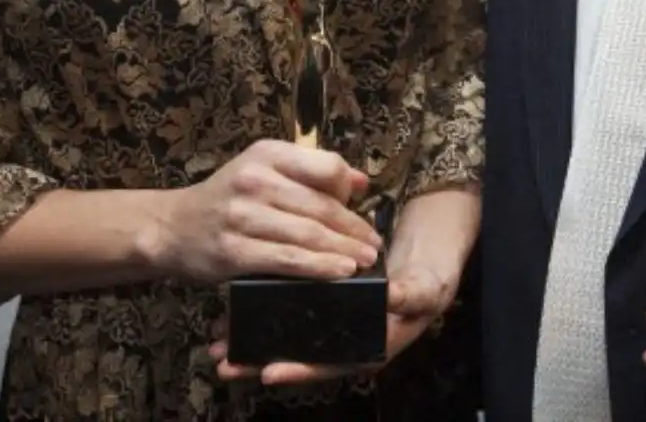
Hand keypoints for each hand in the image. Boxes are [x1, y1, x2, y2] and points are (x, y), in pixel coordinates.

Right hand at [148, 139, 382, 283]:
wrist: (171, 227)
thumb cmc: (227, 199)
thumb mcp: (263, 170)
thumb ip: (311, 172)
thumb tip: (360, 181)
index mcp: (267, 154)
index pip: (326, 166)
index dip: (349, 191)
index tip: (365, 212)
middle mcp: (254, 179)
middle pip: (321, 206)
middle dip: (354, 229)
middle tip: (374, 247)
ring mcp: (242, 216)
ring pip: (308, 234)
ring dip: (344, 251)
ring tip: (365, 262)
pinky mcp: (234, 251)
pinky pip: (287, 260)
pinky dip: (318, 268)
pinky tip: (339, 273)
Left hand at [209, 249, 460, 386]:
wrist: (426, 273)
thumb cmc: (427, 286)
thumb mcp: (425, 290)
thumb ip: (410, 295)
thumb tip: (392, 296)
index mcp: (370, 349)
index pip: (330, 365)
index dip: (300, 369)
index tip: (270, 371)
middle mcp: (345, 346)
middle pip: (299, 360)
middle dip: (260, 364)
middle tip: (225, 364)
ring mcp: (330, 332)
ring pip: (288, 344)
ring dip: (254, 346)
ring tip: (218, 347)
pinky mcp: (321, 314)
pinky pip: (289, 320)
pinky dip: (263, 318)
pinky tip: (234, 316)